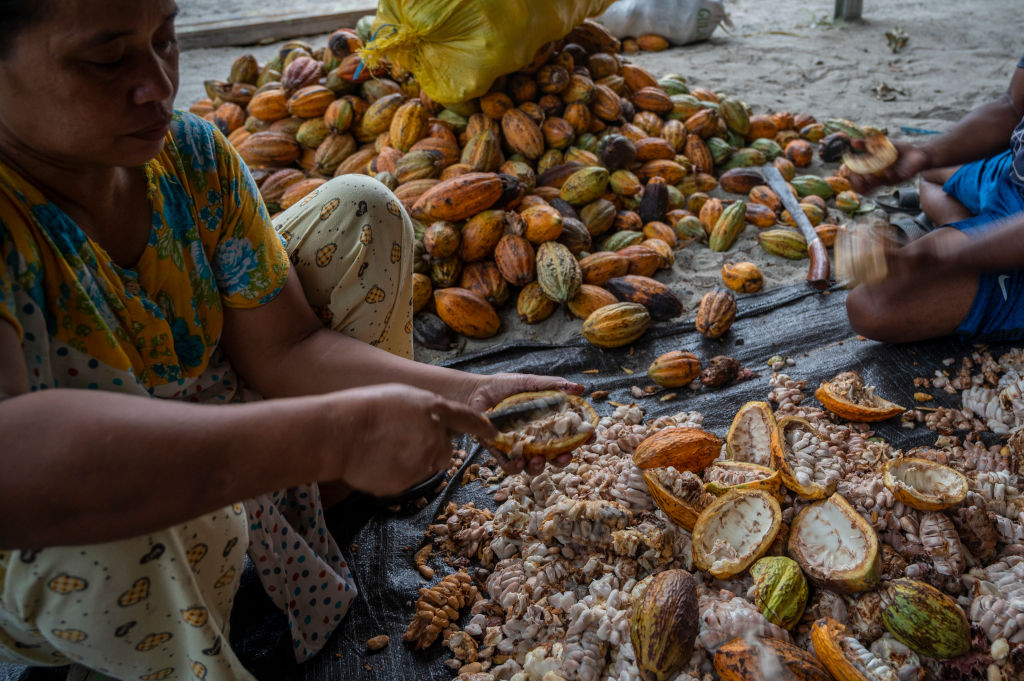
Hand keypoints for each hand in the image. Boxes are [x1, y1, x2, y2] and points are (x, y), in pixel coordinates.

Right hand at [328, 383, 497, 496]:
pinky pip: (408, 481)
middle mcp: (435, 436)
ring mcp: (423, 461)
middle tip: (400, 441)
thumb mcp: (403, 397)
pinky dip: (395, 475)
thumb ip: (426, 410)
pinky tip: (377, 462)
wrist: (340, 432)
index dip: (482, 427)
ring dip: (412, 462)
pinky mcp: (408, 482)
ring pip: (426, 467)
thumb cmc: (366, 408)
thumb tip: (435, 422)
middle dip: (430, 449)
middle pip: (445, 451)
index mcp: (434, 410)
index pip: (467, 419)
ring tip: (384, 449)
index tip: (493, 433)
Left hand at [461, 372, 585, 475]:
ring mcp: (518, 448)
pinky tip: (519, 459)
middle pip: (555, 457)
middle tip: (565, 457)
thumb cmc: (503, 386)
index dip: (582, 439)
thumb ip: (553, 386)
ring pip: (534, 467)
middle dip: (563, 460)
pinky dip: (516, 466)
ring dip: (540, 467)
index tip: (590, 438)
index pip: (569, 435)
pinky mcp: (501, 453)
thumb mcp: (530, 383)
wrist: (476, 391)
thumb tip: (581, 388)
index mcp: (546, 424)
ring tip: (538, 460)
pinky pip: (511, 466)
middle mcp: (535, 439)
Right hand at [847, 142, 930, 193]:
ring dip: (870, 179)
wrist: (918, 153)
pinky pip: (890, 179)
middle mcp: (878, 177)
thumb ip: (866, 144)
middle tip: (855, 175)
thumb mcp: (880, 144)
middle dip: (857, 183)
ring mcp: (887, 179)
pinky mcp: (898, 179)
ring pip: (875, 184)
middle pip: (863, 187)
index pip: (857, 179)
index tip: (847, 171)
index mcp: (871, 171)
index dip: (851, 179)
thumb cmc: (899, 150)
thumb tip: (851, 141)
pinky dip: (887, 174)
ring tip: (867, 173)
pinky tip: (886, 168)